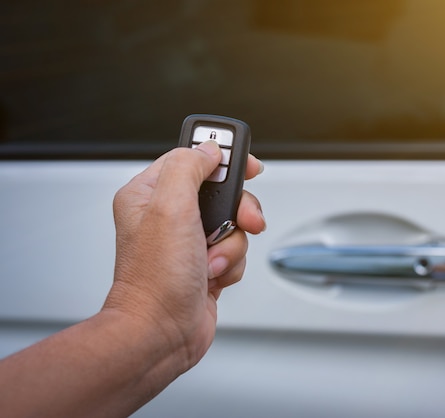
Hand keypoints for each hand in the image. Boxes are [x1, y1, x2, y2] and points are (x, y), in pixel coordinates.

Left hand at [104, 140, 264, 369]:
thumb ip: (188, 168)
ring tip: (211, 260)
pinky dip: (231, 264)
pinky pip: (236, 250)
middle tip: (243, 219)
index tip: (248, 165)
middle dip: (237, 210)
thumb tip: (209, 150)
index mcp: (150, 194)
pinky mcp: (206, 264)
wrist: (162, 334)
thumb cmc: (155, 280)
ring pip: (234, 224)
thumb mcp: (170, 208)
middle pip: (223, 192)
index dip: (224, 158)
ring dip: (231, 244)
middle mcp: (169, 216)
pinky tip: (212, 276)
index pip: (193, 158)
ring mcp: (189, 241)